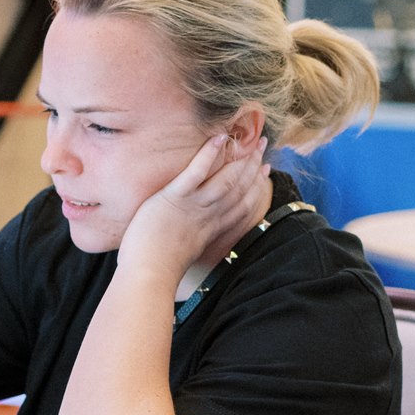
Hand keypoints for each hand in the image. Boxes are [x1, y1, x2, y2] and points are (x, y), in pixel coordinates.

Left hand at [117, 134, 269, 279]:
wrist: (149, 276)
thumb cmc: (157, 269)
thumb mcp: (183, 253)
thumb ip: (190, 241)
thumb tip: (189, 240)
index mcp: (211, 229)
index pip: (242, 205)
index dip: (256, 187)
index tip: (266, 171)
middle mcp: (208, 216)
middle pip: (239, 188)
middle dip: (253, 166)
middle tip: (263, 146)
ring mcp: (193, 206)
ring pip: (226, 179)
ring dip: (240, 158)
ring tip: (249, 139)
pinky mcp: (175, 198)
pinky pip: (196, 173)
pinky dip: (208, 155)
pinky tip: (219, 138)